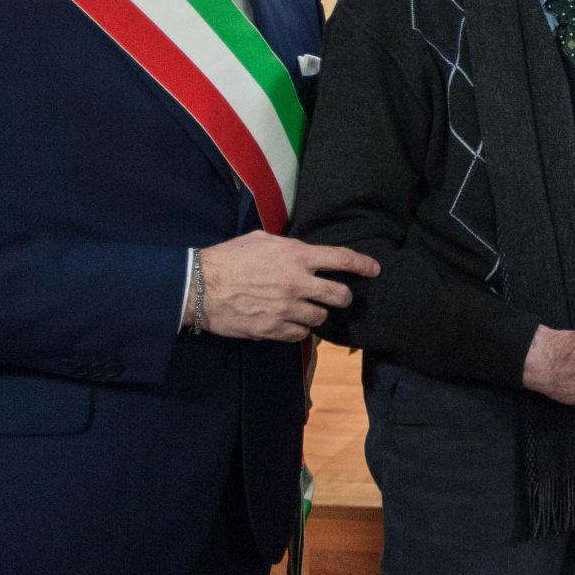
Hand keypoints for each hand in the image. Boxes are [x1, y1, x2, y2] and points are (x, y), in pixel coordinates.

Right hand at [195, 231, 376, 342]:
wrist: (200, 287)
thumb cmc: (229, 258)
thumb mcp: (262, 240)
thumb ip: (288, 247)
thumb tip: (304, 252)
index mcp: (296, 256)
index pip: (342, 260)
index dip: (364, 265)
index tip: (375, 269)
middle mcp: (297, 283)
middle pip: (340, 296)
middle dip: (344, 297)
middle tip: (338, 297)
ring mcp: (287, 309)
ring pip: (321, 318)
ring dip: (317, 313)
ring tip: (304, 308)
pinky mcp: (274, 330)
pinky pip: (301, 334)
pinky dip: (299, 329)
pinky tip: (289, 321)